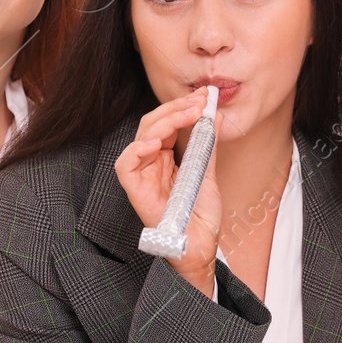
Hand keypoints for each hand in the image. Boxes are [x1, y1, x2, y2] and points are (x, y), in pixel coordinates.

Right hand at [114, 89, 221, 295]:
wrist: (199, 246)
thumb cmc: (200, 216)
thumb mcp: (208, 172)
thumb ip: (208, 144)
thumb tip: (215, 115)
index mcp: (165, 158)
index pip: (168, 123)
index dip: (182, 107)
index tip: (203, 96)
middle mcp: (151, 163)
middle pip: (153, 124)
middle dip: (175, 108)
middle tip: (198, 100)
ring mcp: (142, 175)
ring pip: (141, 137)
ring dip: (164, 121)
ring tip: (188, 113)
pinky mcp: (134, 189)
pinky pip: (126, 164)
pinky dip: (138, 149)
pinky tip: (156, 142)